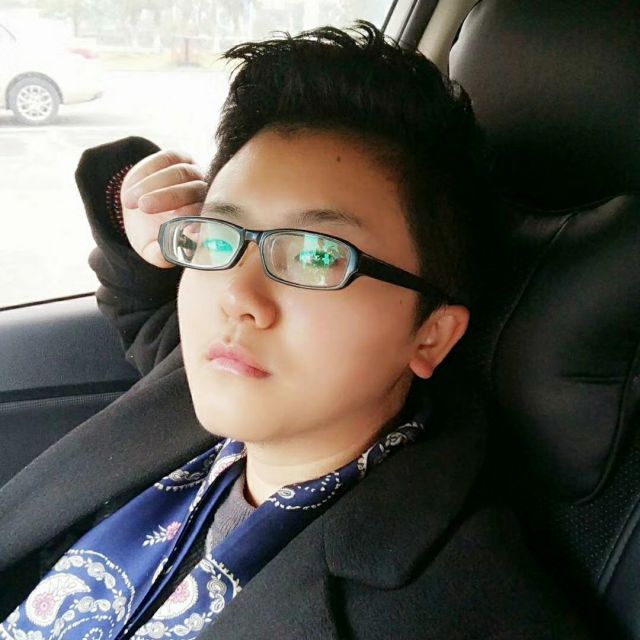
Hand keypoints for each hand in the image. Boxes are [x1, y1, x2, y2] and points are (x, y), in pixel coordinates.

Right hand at [120, 150, 207, 267]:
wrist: (136, 209)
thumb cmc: (150, 233)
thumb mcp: (152, 248)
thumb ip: (161, 254)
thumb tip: (164, 256)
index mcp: (208, 218)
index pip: (208, 215)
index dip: (195, 218)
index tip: (179, 225)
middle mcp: (206, 193)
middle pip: (194, 190)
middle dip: (169, 198)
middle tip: (144, 207)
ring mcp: (194, 173)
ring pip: (181, 173)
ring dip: (153, 185)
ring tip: (130, 201)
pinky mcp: (179, 157)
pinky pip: (167, 158)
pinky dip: (148, 171)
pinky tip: (132, 184)